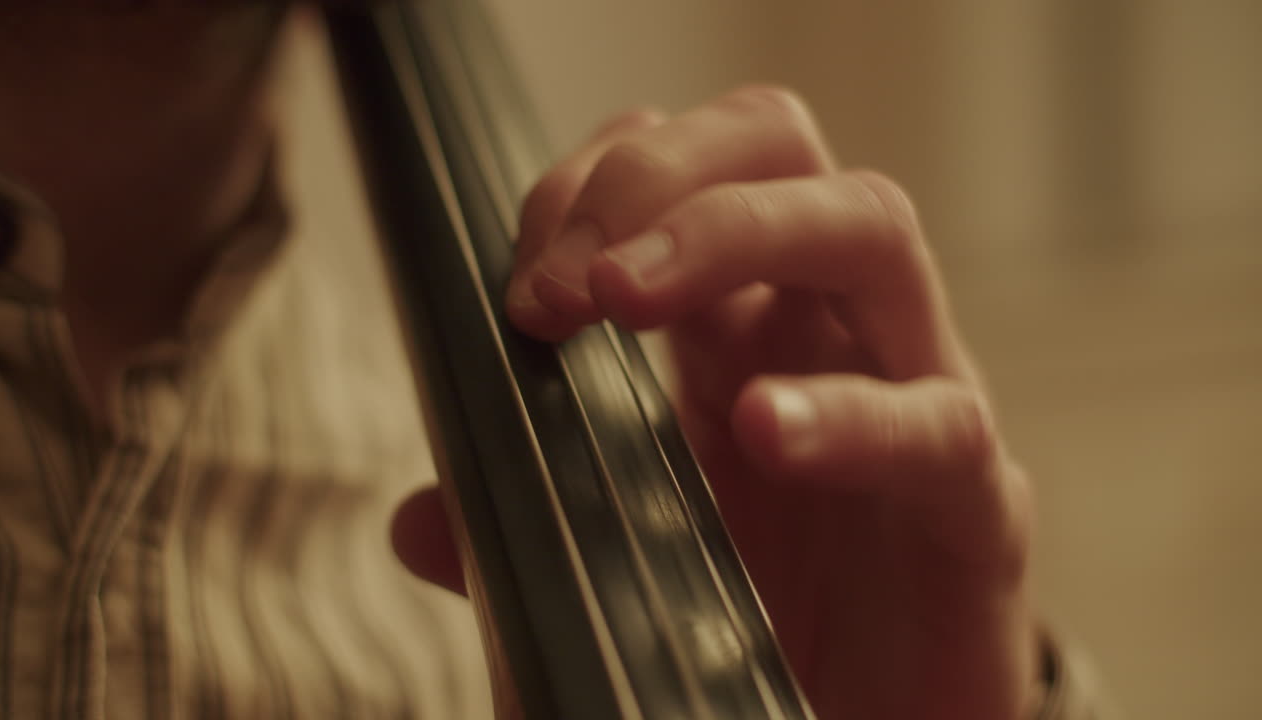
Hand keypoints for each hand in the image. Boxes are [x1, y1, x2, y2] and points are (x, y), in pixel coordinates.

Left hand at [395, 86, 1036, 719]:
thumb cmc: (754, 626)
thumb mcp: (616, 555)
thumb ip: (527, 519)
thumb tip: (418, 520)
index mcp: (738, 323)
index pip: (676, 169)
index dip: (587, 190)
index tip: (517, 285)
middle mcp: (826, 329)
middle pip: (775, 144)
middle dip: (657, 175)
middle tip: (567, 283)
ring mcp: (915, 394)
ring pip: (869, 226)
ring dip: (736, 232)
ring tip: (626, 298)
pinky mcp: (975, 502)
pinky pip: (937, 422)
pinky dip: (850, 414)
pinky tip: (764, 430)